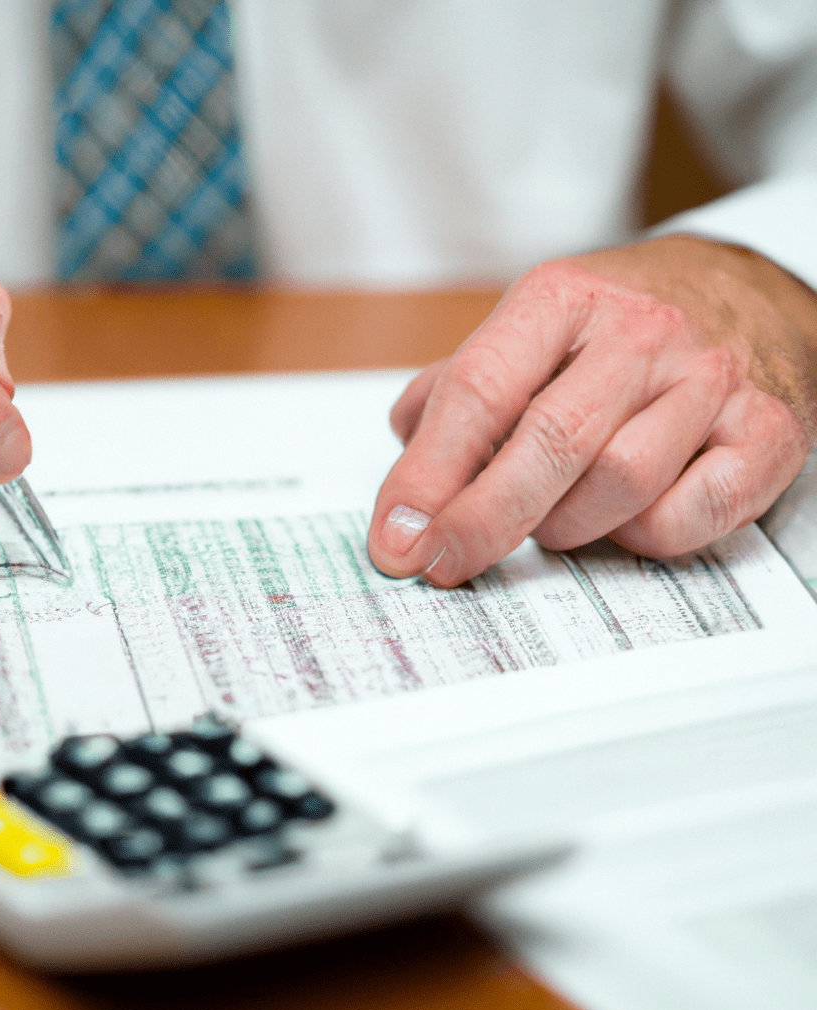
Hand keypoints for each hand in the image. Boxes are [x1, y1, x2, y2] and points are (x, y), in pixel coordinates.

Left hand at [367, 235, 816, 586]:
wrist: (745, 292)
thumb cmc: (620, 326)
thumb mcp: (531, 329)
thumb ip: (462, 386)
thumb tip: (404, 445)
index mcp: (563, 300)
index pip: (479, 391)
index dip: (427, 474)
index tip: (396, 535)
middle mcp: (642, 333)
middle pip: (549, 443)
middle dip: (481, 520)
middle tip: (440, 562)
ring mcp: (711, 381)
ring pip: (620, 485)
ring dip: (567, 524)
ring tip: (551, 516)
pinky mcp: (769, 432)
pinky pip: (691, 516)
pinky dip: (645, 536)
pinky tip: (626, 517)